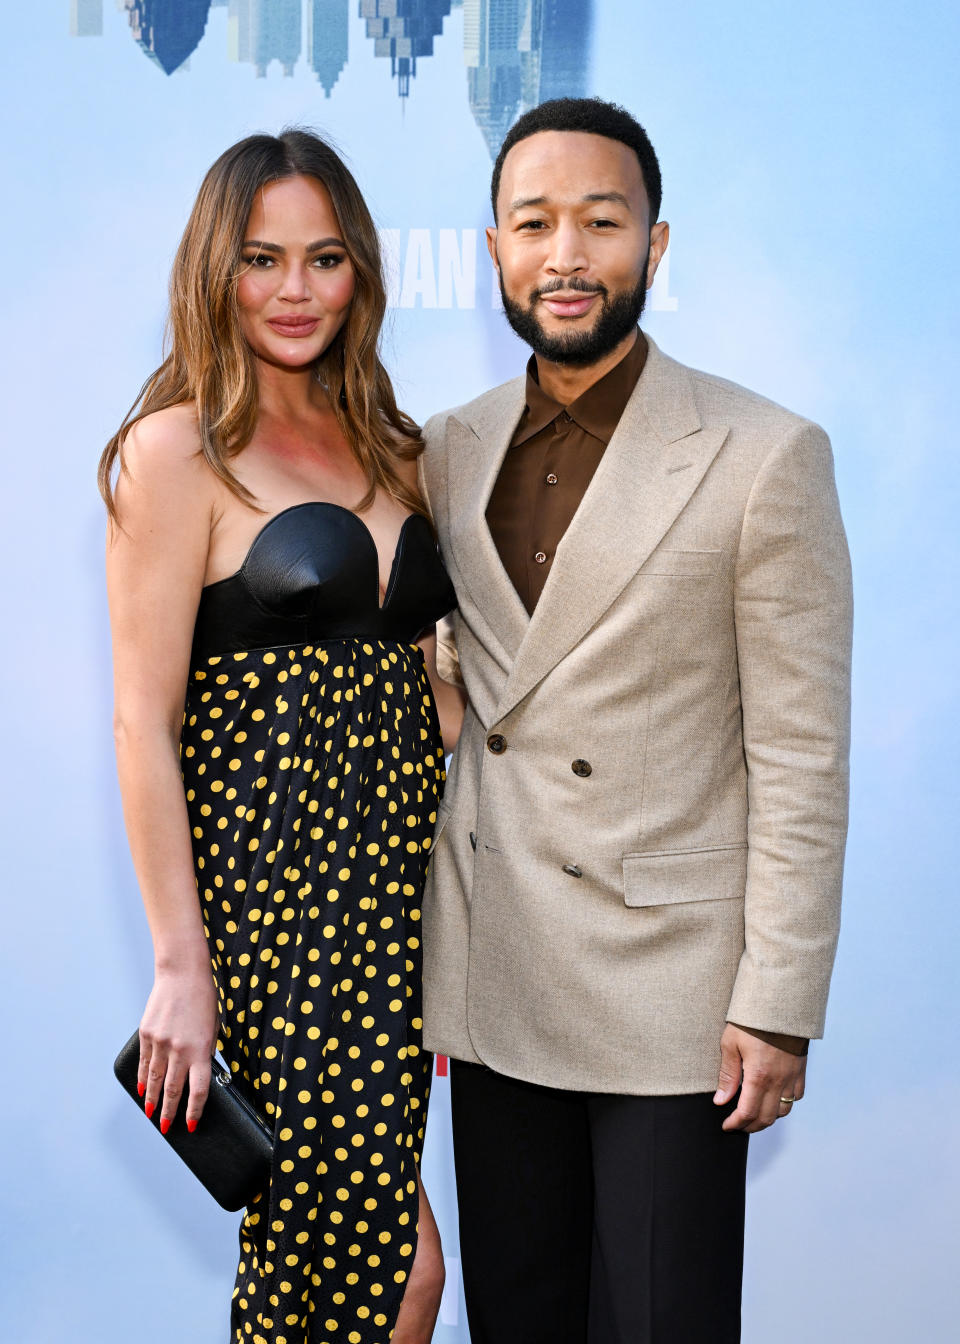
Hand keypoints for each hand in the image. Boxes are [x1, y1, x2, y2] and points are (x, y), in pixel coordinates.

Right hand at [137, 965, 217, 1134]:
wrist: (182, 973)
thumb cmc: (204, 999)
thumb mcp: (213, 1027)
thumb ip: (206, 1051)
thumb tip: (199, 1074)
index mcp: (200, 1049)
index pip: (198, 1090)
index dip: (194, 1110)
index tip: (192, 1124)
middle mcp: (179, 1049)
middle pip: (172, 1089)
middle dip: (169, 1112)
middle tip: (167, 1127)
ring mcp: (160, 1042)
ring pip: (154, 1079)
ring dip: (152, 1100)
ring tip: (152, 1113)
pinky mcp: (147, 1034)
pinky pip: (144, 1062)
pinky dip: (143, 1078)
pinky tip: (142, 1089)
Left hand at [714, 1023, 806, 1132]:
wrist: (779, 1002)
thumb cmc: (752, 1020)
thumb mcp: (730, 1043)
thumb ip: (727, 1075)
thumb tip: (721, 1100)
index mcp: (758, 1076)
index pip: (747, 1112)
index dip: (736, 1124)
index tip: (727, 1125)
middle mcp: (778, 1080)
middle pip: (766, 1118)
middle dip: (750, 1126)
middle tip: (737, 1125)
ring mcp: (791, 1076)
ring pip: (783, 1110)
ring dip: (768, 1118)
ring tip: (754, 1115)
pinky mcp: (800, 1069)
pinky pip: (796, 1096)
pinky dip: (785, 1104)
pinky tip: (774, 1099)